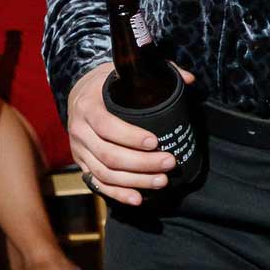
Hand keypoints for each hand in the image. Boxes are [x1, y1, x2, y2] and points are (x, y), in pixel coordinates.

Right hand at [67, 58, 195, 206]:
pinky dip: (118, 194)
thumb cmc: (109, 83)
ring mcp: (80, 150)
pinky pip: (98, 184)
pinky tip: (138, 198)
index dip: (131, 137)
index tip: (156, 141)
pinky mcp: (82, 164)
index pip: (107, 126)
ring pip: (106, 173)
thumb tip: (190, 80)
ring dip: (135, 181)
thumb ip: (157, 72)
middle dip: (142, 163)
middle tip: (169, 163)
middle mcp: (80, 130)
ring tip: (162, 181)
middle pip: (109, 155)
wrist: (80, 94)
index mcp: (88, 105)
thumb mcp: (125, 71)